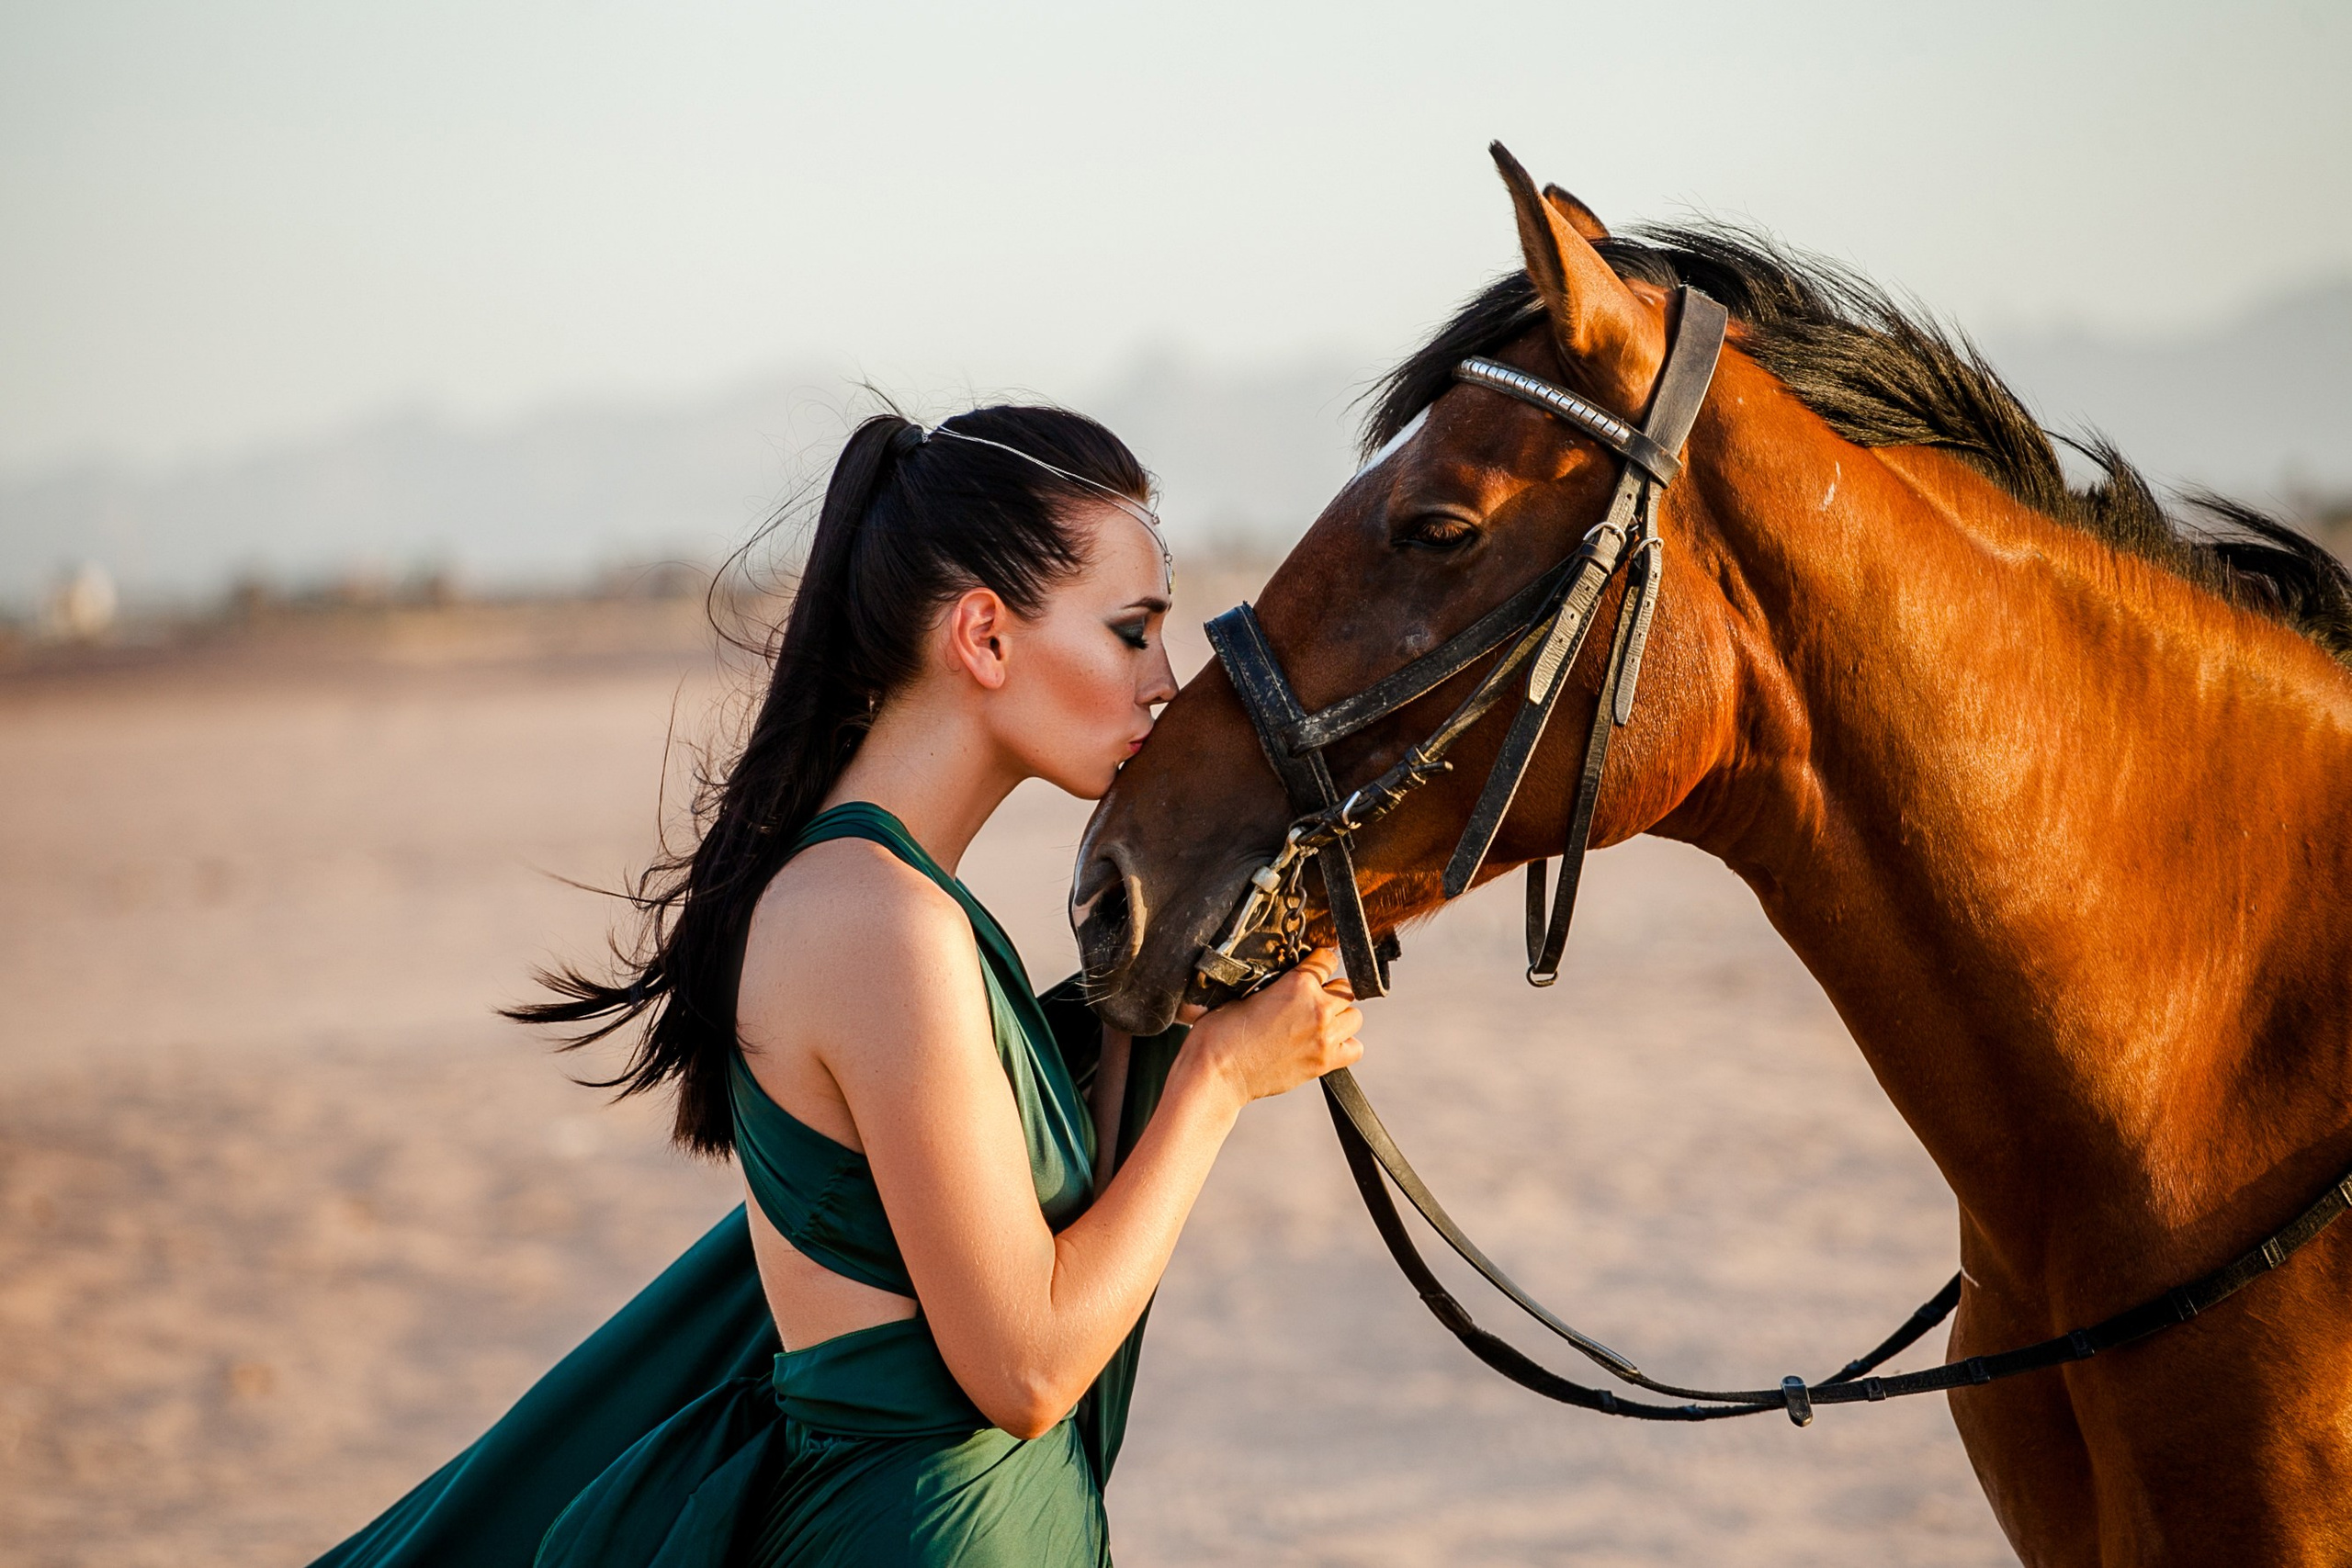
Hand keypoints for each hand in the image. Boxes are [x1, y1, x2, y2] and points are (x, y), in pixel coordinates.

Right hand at [1183, 947, 1363, 1106]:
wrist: (1216, 1073)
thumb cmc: (1220, 1035)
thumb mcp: (1244, 993)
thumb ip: (1274, 985)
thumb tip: (1284, 984)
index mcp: (1297, 983)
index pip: (1328, 959)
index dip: (1320, 963)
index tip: (1315, 969)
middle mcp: (1317, 1008)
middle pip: (1346, 989)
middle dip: (1330, 992)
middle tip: (1311, 1002)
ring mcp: (1324, 1037)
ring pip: (1355, 1017)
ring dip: (1340, 1017)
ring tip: (1319, 1023)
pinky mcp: (1323, 1063)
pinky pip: (1355, 1049)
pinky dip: (1345, 1045)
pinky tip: (1326, 1044)